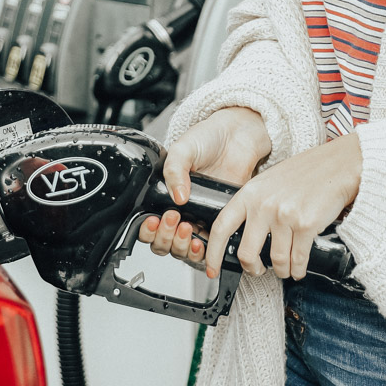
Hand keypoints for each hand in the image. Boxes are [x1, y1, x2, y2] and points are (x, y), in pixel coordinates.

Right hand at [137, 106, 270, 264]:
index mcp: (164, 195)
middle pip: (164, 243)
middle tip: (173, 218)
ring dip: (182, 246)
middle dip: (165, 237)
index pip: (148, 225)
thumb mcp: (183, 149)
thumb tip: (177, 196)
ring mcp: (200, 218)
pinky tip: (203, 240)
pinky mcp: (220, 221)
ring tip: (188, 228)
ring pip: (183, 250)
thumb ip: (174, 170)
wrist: (238, 135)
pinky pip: (209, 246)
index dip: (148, 229)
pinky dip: (203, 250)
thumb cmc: (209, 138)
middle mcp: (180, 210)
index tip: (154, 219)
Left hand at [203, 133, 361, 282]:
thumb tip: (245, 232)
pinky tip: (299, 268)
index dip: (213, 252)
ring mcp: (284, 216)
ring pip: (276, 260)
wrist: (339, 165)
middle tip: (258, 271)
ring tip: (286, 269)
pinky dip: (298, 270)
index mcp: (250, 193)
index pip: (222, 227)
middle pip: (246, 252)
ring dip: (282, 271)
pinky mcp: (306, 225)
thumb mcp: (270, 182)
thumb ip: (255, 203)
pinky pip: (297, 259)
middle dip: (252, 269)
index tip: (212, 268)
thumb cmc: (308, 173)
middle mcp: (264, 205)